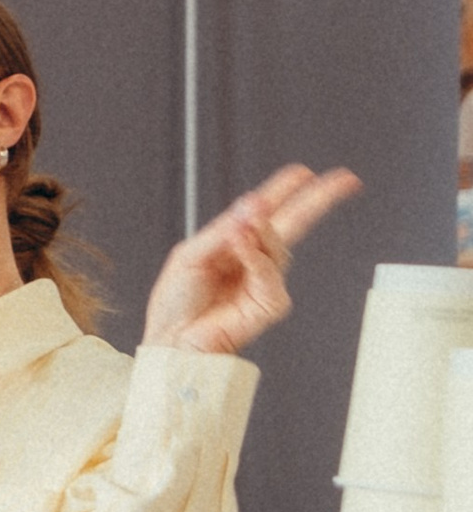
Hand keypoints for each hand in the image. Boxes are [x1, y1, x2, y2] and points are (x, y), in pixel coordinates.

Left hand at [142, 165, 360, 356]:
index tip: (302, 172)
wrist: (171, 339)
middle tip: (341, 181)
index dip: (284, 191)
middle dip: (318, 200)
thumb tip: (250, 208)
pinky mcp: (269, 303)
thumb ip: (221, 233)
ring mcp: (265, 280)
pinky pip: (269, 273)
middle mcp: (253, 259)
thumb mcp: (191, 255)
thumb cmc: (176, 302)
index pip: (266, 212)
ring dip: (261, 230)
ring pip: (278, 245)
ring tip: (244, 222)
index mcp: (234, 243)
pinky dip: (254, 257)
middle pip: (293, 224)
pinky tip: (240, 248)